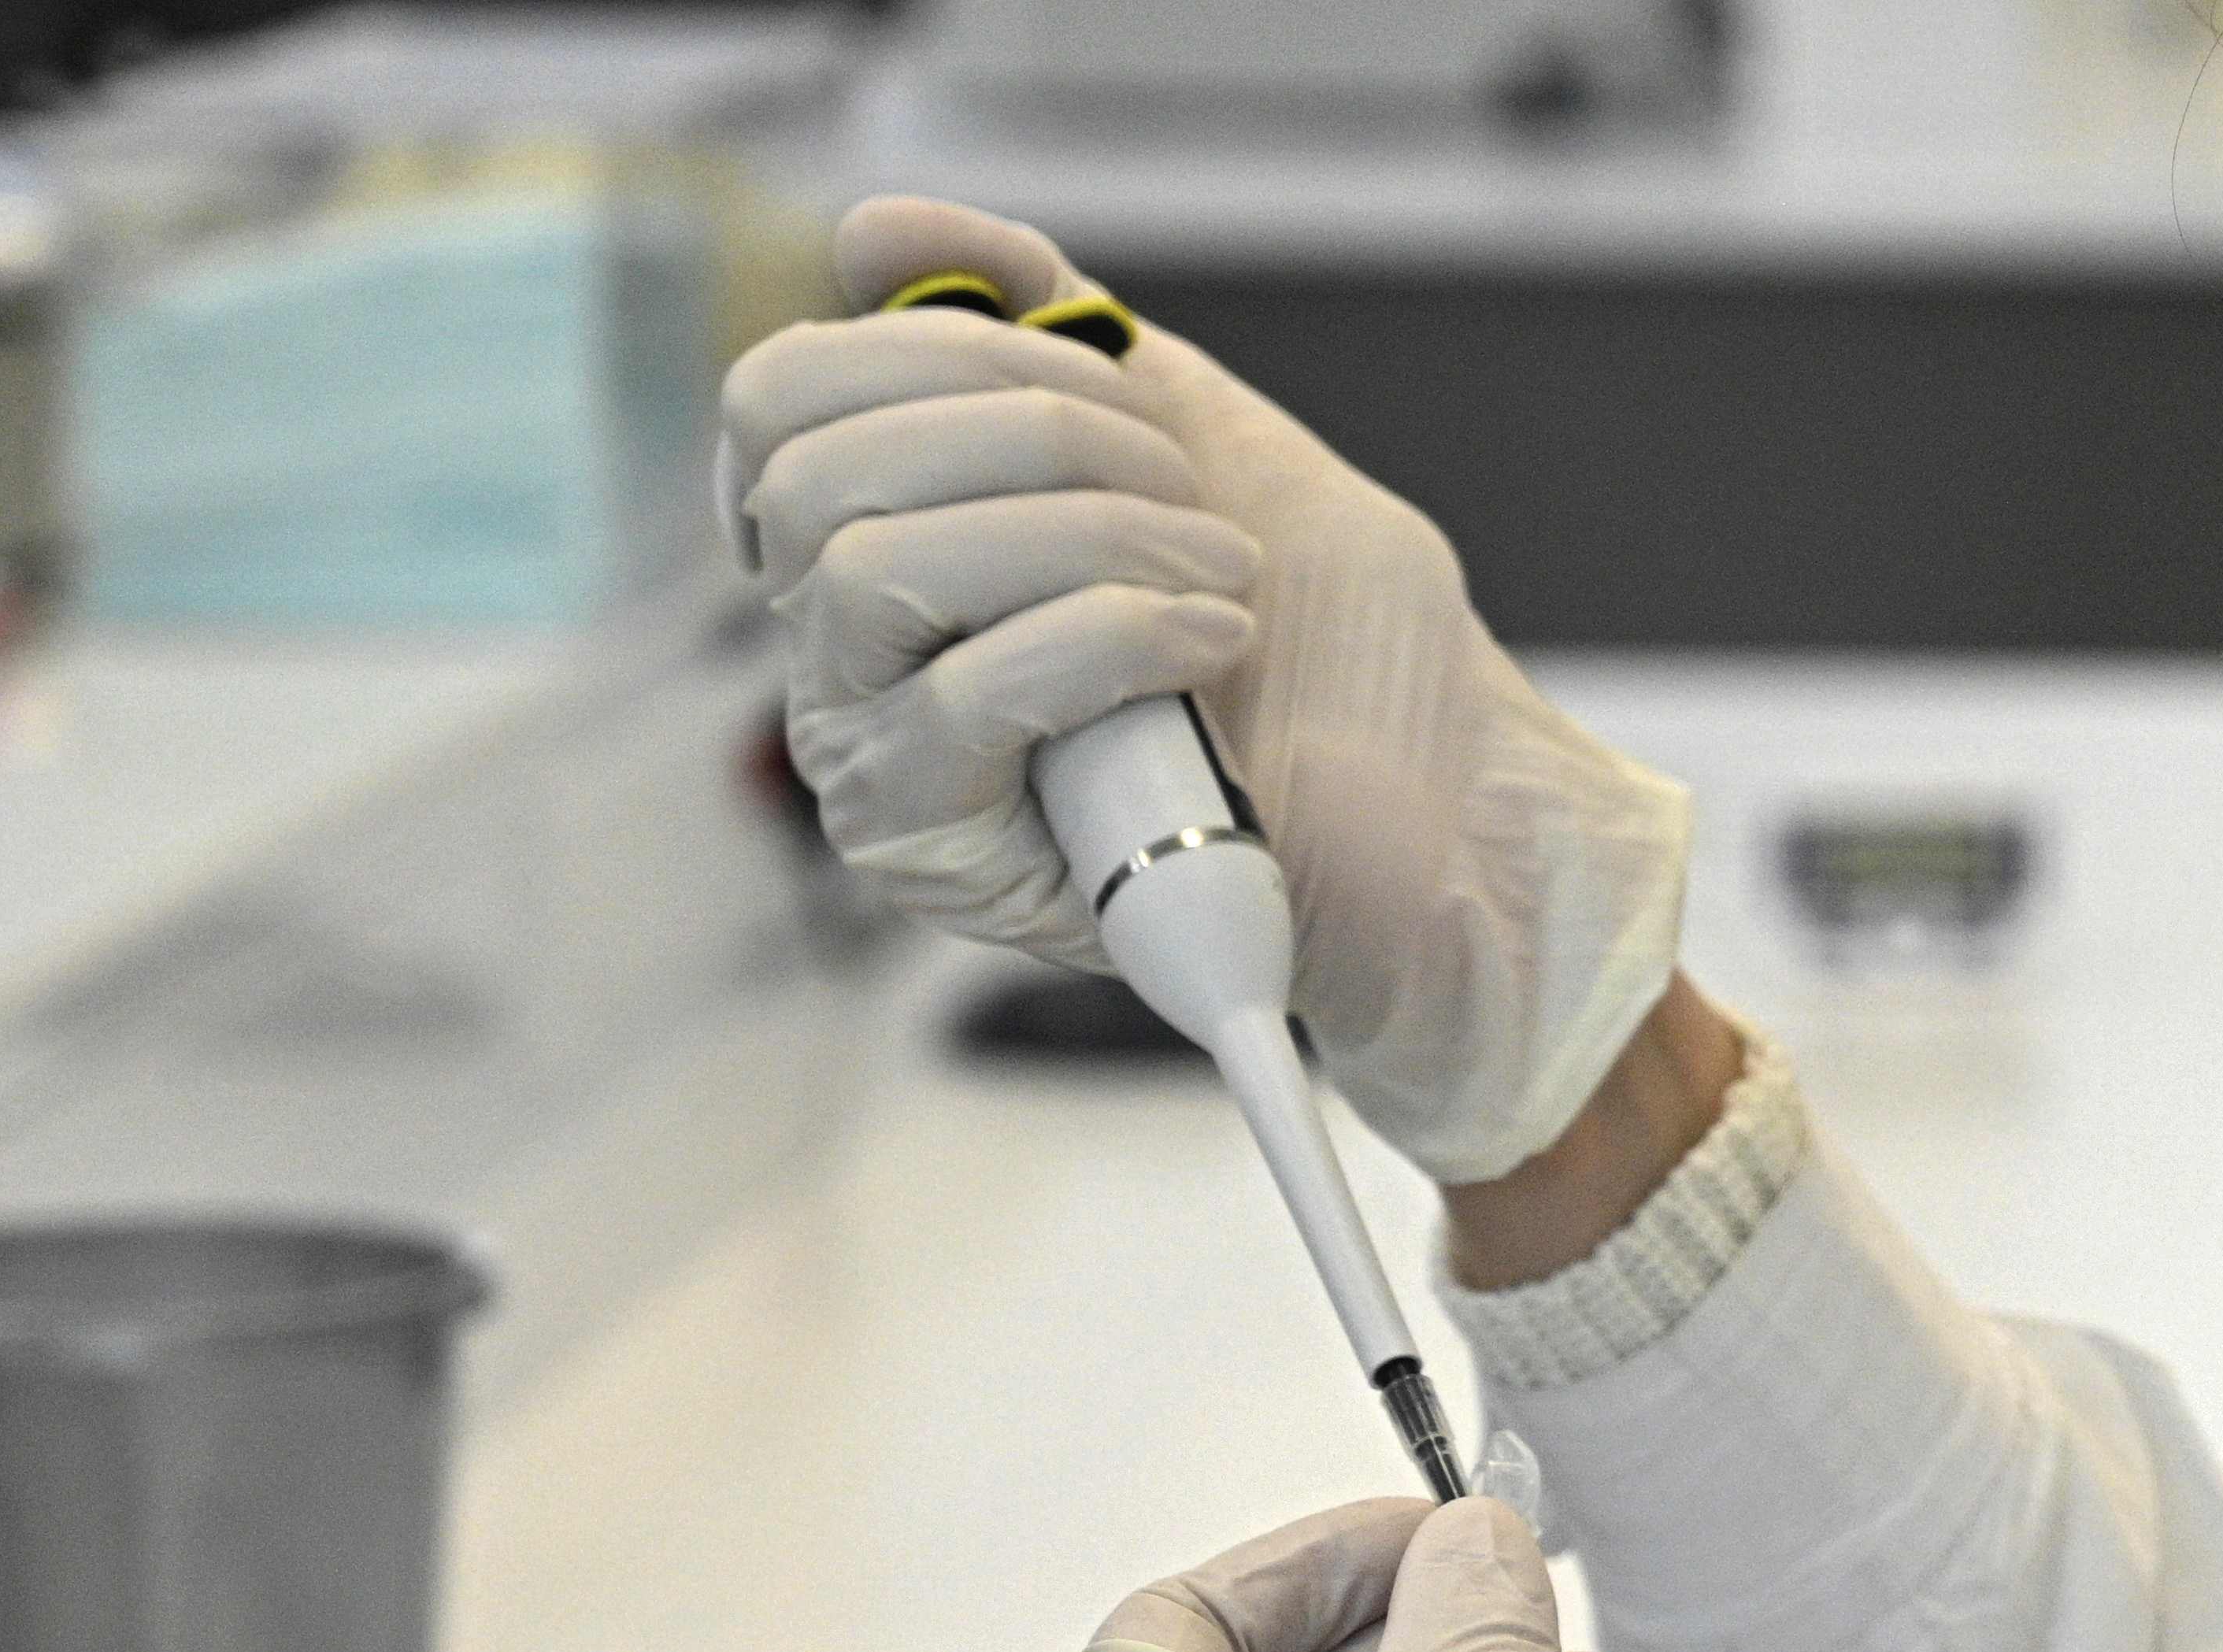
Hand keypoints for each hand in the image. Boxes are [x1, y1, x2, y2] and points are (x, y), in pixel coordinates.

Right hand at [720, 198, 1696, 1184]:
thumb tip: (874, 230)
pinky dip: (1112, 634)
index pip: (781, 402)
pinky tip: (1213, 641)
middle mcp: (844, 651)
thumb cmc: (1322, 640)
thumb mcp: (1186, 428)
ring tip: (1219, 571)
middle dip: (1025, 438)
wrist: (1440, 809)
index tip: (1085, 368)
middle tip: (1182, 485)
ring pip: (871, 573)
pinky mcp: (938, 851)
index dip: (924, 348)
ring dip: (1080, 537)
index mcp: (880, 535)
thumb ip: (1041, 321)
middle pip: (818, 476)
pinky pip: (968, 694)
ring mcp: (875, 756)